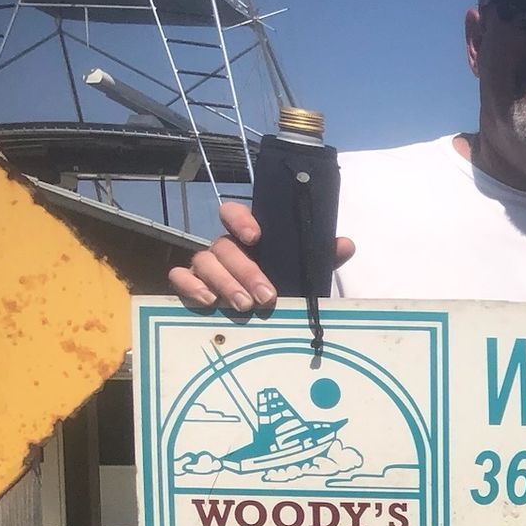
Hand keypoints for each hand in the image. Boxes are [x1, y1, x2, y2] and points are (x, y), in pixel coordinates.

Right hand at [167, 200, 355, 310]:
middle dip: (244, 271)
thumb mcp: (305, 270)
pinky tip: (208, 301)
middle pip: (223, 246)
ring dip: (224, 283)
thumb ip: (323, 255)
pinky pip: (179, 277)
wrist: (270, 312)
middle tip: (265, 297)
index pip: (233, 213)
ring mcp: (206, 265)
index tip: (256, 237)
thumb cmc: (285, 282)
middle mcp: (224, 247)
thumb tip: (345, 244)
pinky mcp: (192, 284)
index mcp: (247, 236)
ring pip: (202, 262)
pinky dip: (190, 286)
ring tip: (243, 307)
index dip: (240, 219)